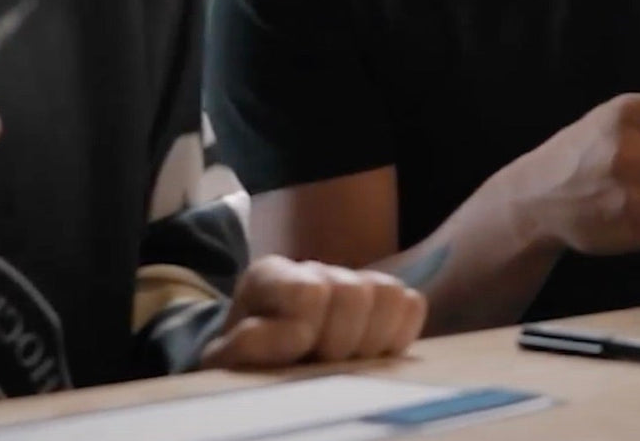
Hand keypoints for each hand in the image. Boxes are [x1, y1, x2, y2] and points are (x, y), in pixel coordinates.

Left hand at [200, 257, 426, 368]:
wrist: (254, 364)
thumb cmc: (242, 367)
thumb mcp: (229, 359)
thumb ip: (245, 346)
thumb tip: (279, 334)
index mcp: (268, 278)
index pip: (309, 292)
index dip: (303, 334)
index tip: (290, 358)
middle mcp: (312, 271)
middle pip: (353, 290)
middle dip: (339, 339)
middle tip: (320, 363)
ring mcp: (350, 283)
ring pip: (388, 292)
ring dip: (369, 335)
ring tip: (345, 360)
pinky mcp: (384, 303)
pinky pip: (410, 303)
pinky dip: (397, 332)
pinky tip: (370, 355)